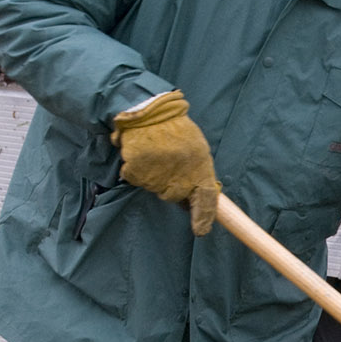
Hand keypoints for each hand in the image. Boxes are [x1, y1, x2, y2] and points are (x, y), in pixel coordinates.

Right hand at [112, 90, 217, 234]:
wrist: (150, 110)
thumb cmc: (176, 129)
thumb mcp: (197, 148)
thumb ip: (198, 173)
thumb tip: (192, 198)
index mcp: (200, 168)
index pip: (206, 199)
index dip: (203, 217)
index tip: (200, 231)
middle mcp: (179, 175)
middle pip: (172, 196)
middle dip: (170, 186)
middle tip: (168, 164)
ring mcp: (157, 175)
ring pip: (153, 187)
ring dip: (153, 175)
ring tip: (155, 152)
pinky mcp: (137, 170)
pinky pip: (135, 177)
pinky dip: (136, 168)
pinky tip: (141, 152)